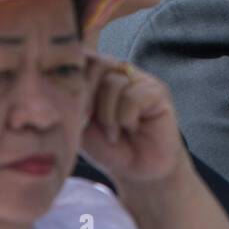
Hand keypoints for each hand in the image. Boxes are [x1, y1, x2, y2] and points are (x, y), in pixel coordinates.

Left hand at [79, 54, 184, 188]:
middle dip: (87, 96)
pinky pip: (133, 97)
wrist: (137, 170)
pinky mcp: (158, 92)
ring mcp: (140, 80)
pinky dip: (125, 118)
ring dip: (107, 115)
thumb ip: (75, 100)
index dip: (73, 82)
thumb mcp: (81, 124)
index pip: (82, 59)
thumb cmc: (108, 147)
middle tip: (88, 122)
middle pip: (97, 63)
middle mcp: (120, 72)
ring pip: (113, 83)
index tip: (72, 112)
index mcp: (98, 76)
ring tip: (114, 132)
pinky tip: (130, 129)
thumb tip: (70, 82)